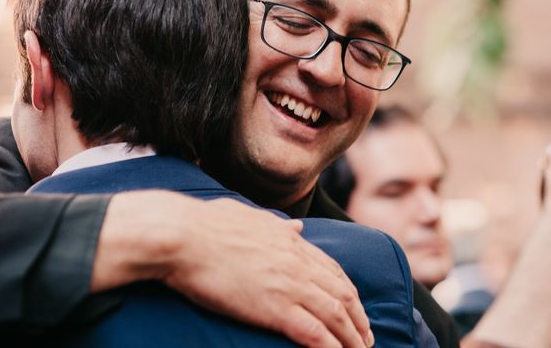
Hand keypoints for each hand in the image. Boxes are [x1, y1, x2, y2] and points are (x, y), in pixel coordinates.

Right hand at [92, 190, 372, 347]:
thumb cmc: (205, 224)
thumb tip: (297, 225)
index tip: (355, 306)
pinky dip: (331, 347)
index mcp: (288, 240)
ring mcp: (288, 284)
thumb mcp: (248, 215)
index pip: (331, 268)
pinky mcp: (274, 307)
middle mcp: (296, 261)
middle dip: (358, 317)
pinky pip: (314, 333)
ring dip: (352, 337)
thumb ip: (276, 222)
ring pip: (335, 314)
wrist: (183, 235)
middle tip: (367, 336)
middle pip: (341, 292)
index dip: (347, 291)